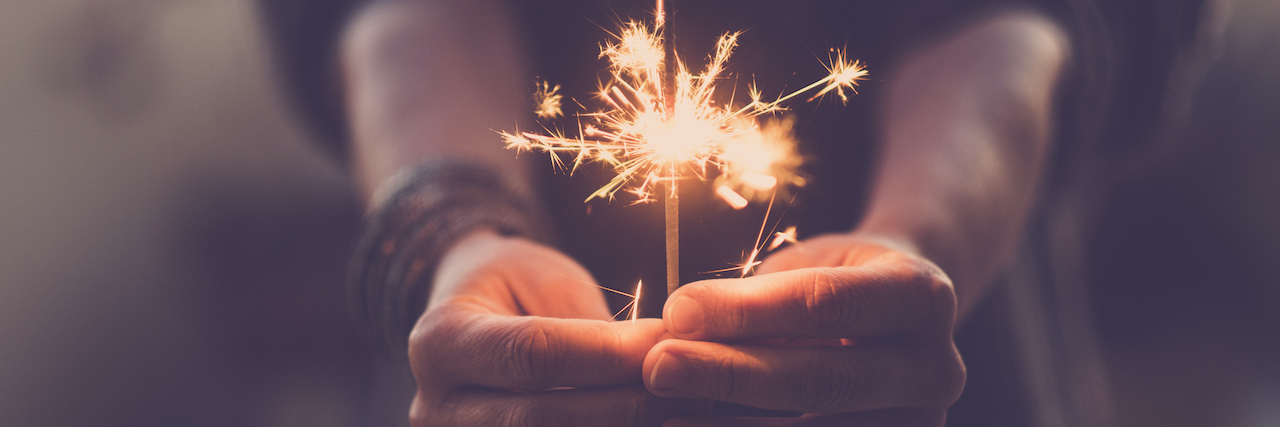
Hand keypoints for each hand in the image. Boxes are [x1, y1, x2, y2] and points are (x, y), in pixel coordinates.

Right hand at [408, 231, 679, 426]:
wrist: (469, 317)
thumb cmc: (515, 287)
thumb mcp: (546, 282)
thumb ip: (590, 328)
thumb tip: (660, 359)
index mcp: (440, 341)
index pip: (532, 354)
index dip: (606, 353)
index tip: (667, 340)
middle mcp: (436, 406)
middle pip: (538, 417)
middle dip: (623, 404)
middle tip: (690, 385)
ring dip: (622, 425)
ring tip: (680, 408)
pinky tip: (651, 421)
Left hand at [642, 234, 964, 425]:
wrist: (900, 320)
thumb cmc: (839, 282)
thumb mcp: (808, 265)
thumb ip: (758, 297)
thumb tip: (678, 323)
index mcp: (922, 296)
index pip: (826, 303)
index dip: (747, 309)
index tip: (677, 310)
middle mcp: (935, 367)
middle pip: (823, 379)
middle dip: (731, 373)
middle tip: (660, 366)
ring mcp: (920, 421)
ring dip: (730, 424)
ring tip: (663, 410)